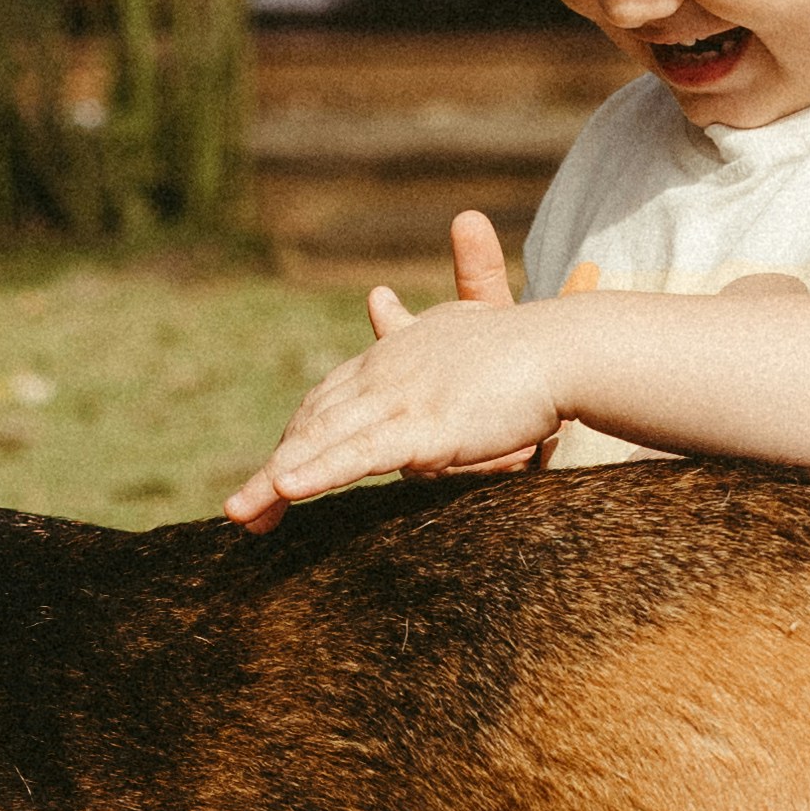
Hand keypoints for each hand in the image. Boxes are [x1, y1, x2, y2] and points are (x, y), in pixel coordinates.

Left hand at [222, 213, 568, 523]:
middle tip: (242, 510)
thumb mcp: (460, 331)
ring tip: (242, 512)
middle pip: (313, 423)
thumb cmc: (525, 344)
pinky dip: (319, 472)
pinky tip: (286, 490)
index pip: (328, 400)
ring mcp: (402, 398)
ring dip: (276, 481)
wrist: (567, 348)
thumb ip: (413, 328)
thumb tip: (379, 298)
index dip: (297, 438)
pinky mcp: (425, 426)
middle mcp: (384, 373)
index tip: (272, 476)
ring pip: (323, 441)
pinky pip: (359, 454)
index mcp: (391, 356)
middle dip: (274, 470)